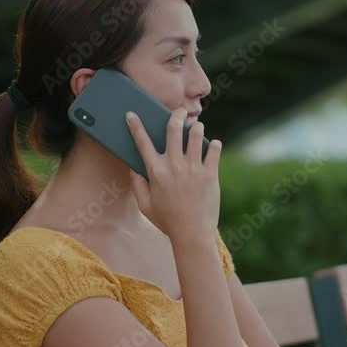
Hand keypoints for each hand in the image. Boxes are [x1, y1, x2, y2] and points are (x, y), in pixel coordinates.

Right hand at [125, 107, 222, 245]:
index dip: (135, 125)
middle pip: (173, 129)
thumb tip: (134, 168)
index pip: (142, 142)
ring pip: (196, 134)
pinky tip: (212, 145)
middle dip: (176, 115)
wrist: (192, 234)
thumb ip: (137, 185)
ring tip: (196, 128)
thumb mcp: (145, 205)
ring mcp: (193, 168)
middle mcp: (174, 166)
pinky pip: (214, 150)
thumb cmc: (167, 221)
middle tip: (179, 112)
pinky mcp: (210, 174)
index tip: (132, 114)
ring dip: (196, 127)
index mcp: (155, 172)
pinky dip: (213, 145)